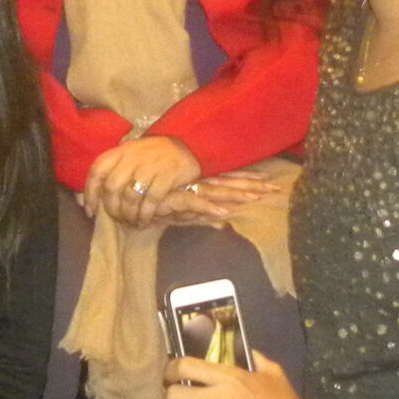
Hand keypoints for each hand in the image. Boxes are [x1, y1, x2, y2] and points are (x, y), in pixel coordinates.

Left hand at [84, 136, 205, 228]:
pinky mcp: (166, 177)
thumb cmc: (153, 156)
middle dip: (112, 208)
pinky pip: (150, 201)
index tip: (90, 211)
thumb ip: (112, 172)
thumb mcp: (131, 157)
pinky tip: (144, 221)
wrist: (188, 145)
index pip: (97, 171)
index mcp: (120, 151)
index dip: (90, 193)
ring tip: (132, 222)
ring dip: (129, 214)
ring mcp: (149, 167)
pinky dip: (145, 215)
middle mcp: (132, 158)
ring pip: (130, 197)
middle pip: (112, 187)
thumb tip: (87, 199)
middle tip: (118, 219)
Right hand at [148, 171, 280, 226]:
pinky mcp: (173, 198)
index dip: (248, 180)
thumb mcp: (178, 209)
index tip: (269, 181)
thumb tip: (218, 219)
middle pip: (228, 183)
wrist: (123, 191)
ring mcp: (185, 188)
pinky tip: (224, 211)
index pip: (228, 179)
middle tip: (275, 188)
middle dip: (252, 185)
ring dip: (236, 194)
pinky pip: (193, 202)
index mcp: (198, 181)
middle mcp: (195, 183)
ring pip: (216, 190)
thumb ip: (196, 213)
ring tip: (256, 197)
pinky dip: (208, 207)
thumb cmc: (149, 200)